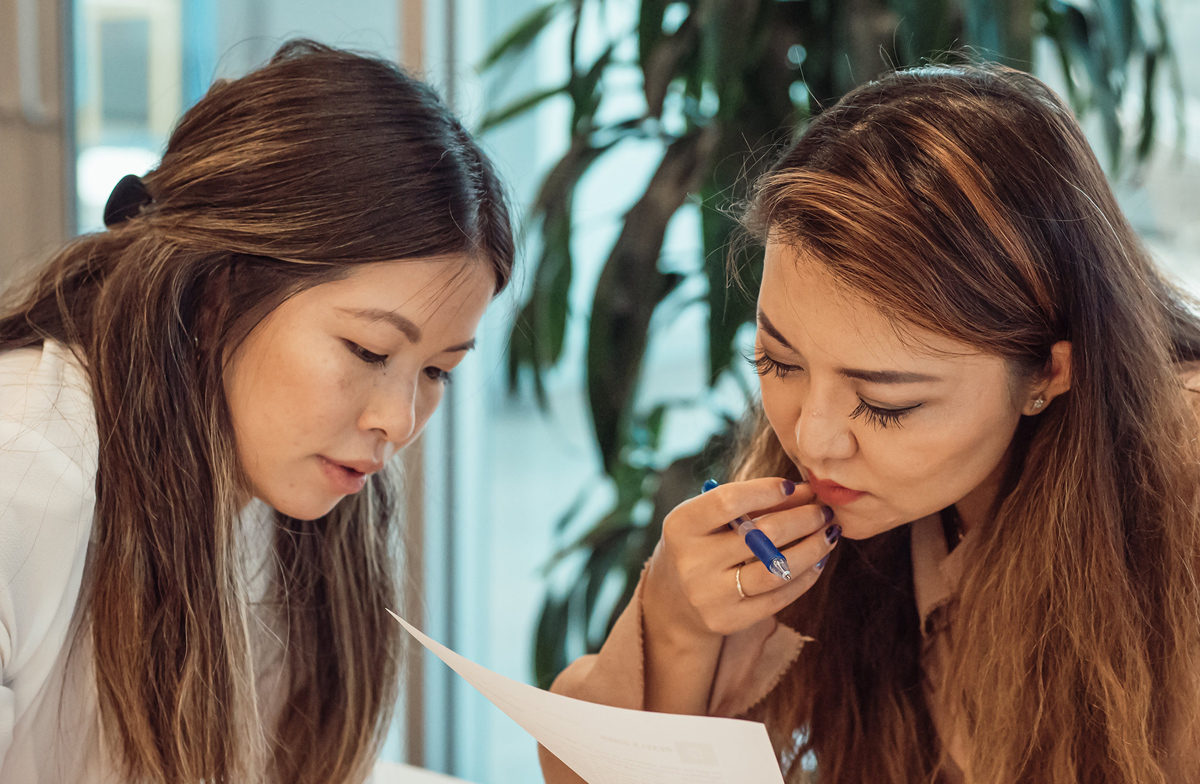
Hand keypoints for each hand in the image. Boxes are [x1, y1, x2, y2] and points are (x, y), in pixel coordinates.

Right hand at [643, 477, 838, 648]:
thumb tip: (804, 492)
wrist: (673, 599)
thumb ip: (748, 503)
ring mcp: (709, 596)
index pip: (728, 502)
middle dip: (803, 518)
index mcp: (681, 526)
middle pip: (761, 536)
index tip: (795, 486)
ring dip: (812, 549)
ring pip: (776, 570)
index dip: (766, 491)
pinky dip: (804, 577)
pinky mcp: (727, 620)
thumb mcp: (708, 518)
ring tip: (828, 534)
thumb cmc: (699, 543)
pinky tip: (817, 560)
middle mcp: (691, 562)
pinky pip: (778, 598)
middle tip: (824, 510)